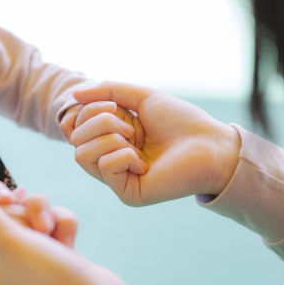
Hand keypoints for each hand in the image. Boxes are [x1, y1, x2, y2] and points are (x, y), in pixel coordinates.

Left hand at [0, 174, 135, 284]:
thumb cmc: (44, 277)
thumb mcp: (6, 238)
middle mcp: (3, 260)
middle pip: (4, 212)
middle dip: (20, 208)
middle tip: (22, 205)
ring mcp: (31, 255)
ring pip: (32, 212)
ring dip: (44, 215)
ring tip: (50, 233)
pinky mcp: (54, 249)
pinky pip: (53, 220)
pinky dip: (62, 226)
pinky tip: (68, 244)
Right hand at [71, 81, 240, 205]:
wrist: (210, 144)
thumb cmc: (179, 122)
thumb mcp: (140, 97)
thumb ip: (107, 91)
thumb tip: (73, 95)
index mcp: (108, 140)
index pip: (75, 128)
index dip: (88, 111)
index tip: (116, 106)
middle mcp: (107, 160)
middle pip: (75, 140)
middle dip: (101, 122)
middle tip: (132, 126)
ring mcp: (115, 179)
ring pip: (82, 154)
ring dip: (111, 137)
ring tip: (138, 141)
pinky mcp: (126, 193)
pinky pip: (106, 166)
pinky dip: (125, 155)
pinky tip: (145, 163)